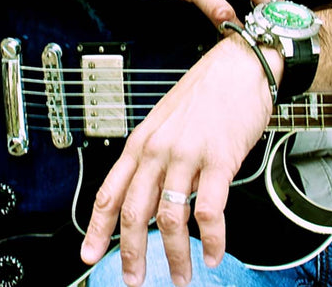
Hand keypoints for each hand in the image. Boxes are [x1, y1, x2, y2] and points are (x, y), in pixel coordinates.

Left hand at [80, 36, 281, 285]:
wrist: (242, 65)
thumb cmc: (209, 91)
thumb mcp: (167, 120)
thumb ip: (155, 155)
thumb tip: (150, 192)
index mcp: (141, 142)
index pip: (109, 192)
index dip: (96, 229)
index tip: (88, 255)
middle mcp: (158, 150)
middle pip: (134, 213)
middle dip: (132, 254)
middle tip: (134, 279)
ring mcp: (187, 155)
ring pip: (170, 218)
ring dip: (175, 255)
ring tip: (182, 274)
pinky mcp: (219, 159)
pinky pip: (209, 211)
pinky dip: (213, 239)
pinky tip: (215, 252)